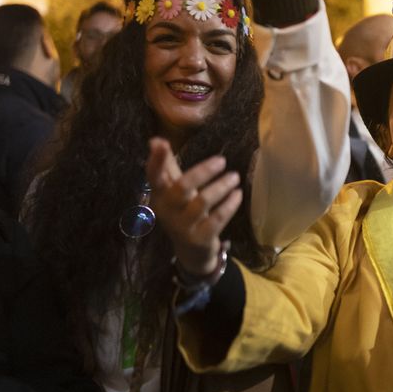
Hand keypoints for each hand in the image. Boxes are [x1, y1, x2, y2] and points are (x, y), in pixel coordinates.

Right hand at [145, 137, 241, 276]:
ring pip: (203, 202)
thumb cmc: (183, 212)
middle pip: (182, 187)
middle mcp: (168, 211)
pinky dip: (229, 205)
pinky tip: (238, 194)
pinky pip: (217, 218)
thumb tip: (156, 139)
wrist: (191, 252)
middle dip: (203, 171)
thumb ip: (167, 166)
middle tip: (222, 160)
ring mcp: (183, 227)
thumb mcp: (173, 191)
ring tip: (235, 177)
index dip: (156, 161)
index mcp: (160, 197)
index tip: (160, 143)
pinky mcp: (200, 238)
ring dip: (221, 187)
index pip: (154, 177)